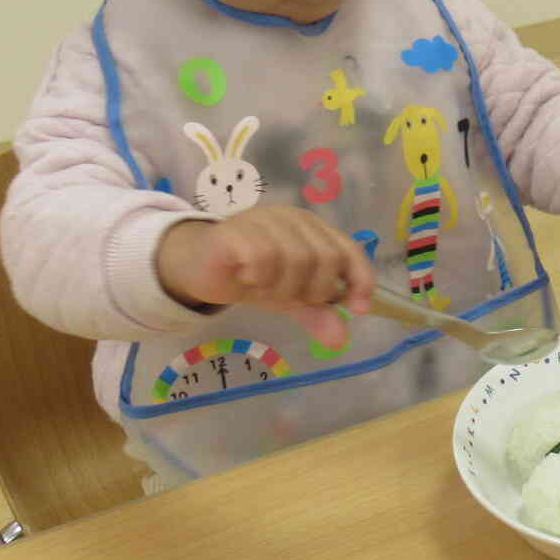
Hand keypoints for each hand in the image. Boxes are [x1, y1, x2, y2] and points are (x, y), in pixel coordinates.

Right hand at [156, 207, 373, 349]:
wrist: (199, 267)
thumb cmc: (251, 276)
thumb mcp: (289, 297)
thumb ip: (316, 313)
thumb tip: (341, 340)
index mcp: (313, 229)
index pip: (349, 250)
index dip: (360, 278)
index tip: (358, 308)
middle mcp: (294, 219)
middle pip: (325, 258)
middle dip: (311, 291)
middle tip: (285, 298)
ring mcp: (266, 220)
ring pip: (296, 259)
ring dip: (281, 288)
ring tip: (261, 289)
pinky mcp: (237, 230)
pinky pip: (263, 258)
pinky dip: (259, 278)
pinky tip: (246, 278)